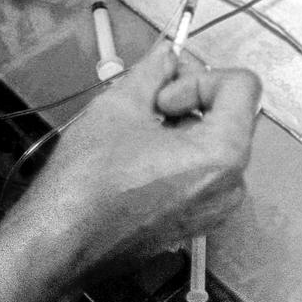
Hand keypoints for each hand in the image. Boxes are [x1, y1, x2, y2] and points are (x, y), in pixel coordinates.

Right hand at [23, 38, 262, 271]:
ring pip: (216, 142)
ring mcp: (216, 206)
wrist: (59, 243)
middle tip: (149, 102)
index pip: (242, 86)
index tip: (165, 93)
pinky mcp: (198, 219)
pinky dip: (181, 154)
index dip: (201, 78)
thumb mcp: (120, 106)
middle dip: (192, 99)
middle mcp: (231, 184)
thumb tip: (166, 58)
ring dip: (183, 126)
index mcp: (223, 155)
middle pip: (231, 114)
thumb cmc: (86, 188)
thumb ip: (154, 72)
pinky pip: (204, 171)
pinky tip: (142, 156)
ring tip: (139, 133)